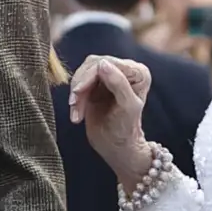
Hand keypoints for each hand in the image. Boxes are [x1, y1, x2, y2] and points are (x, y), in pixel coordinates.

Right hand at [67, 55, 153, 186]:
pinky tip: (76, 114)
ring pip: (82, 73)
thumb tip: (102, 63)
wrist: (115, 147)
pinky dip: (75, 98)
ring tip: (76, 114)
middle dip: (80, 85)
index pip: (108, 63)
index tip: (77, 92)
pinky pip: (78, 83)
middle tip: (74, 104)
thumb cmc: (125, 130)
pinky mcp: (95, 84)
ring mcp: (109, 76)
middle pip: (93, 65)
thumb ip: (118, 83)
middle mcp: (125, 70)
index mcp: (138, 72)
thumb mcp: (126, 107)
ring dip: (76, 94)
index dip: (89, 76)